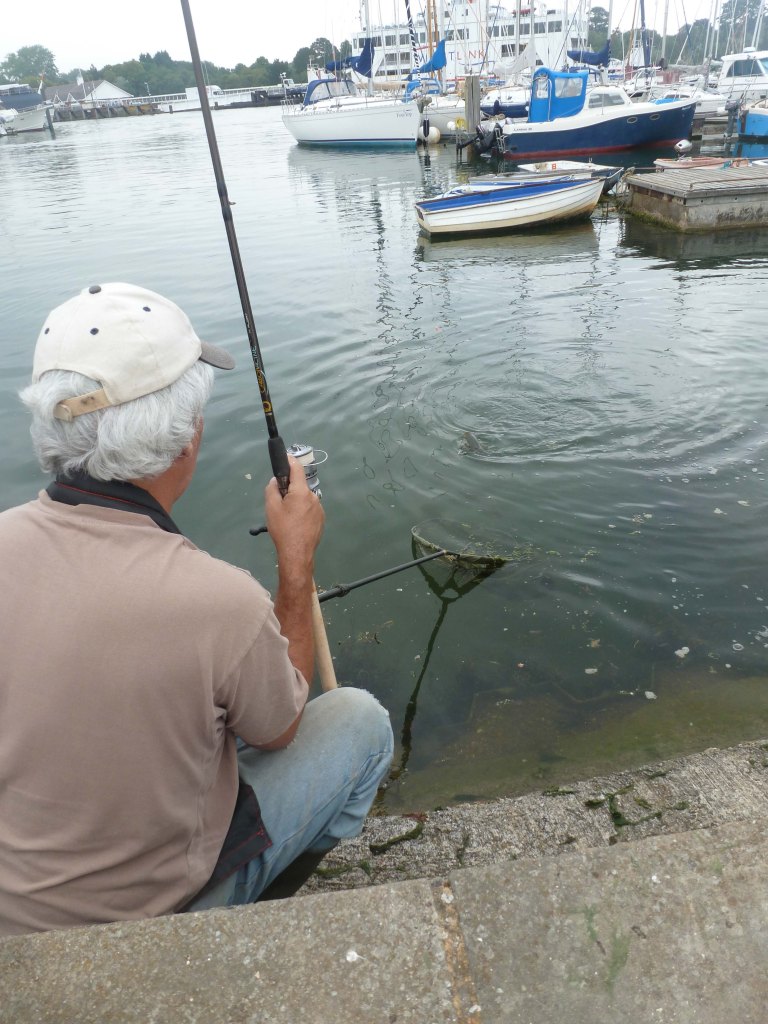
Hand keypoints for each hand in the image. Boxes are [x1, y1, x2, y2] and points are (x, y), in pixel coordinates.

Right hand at [264, 455, 323, 579]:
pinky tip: (295, 524)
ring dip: (295, 502)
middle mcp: (313, 497)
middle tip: (278, 502)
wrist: (297, 553)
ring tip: (286, 518)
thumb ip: (272, 489)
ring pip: (304, 499)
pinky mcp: (321, 519)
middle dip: (289, 490)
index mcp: (301, 492)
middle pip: (299, 487)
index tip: (285, 456)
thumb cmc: (282, 529)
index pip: (297, 469)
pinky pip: (309, 509)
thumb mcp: (271, 507)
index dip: (290, 460)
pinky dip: (301, 512)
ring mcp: (319, 509)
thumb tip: (276, 481)